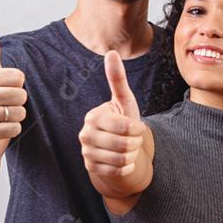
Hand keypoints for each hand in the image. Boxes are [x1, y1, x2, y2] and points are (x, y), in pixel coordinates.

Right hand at [0, 28, 26, 145]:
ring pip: (19, 113)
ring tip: (3, 115)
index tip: (5, 89)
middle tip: (6, 104)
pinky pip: (15, 128)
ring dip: (16, 116)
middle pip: (21, 96)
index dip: (17, 85)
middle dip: (19, 102)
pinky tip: (2, 127)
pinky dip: (13, 129)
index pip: (19, 78)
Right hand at [78, 50, 144, 176]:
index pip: (124, 127)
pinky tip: (124, 160)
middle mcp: (85, 134)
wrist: (116, 148)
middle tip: (132, 139)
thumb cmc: (122, 122)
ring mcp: (86, 152)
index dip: (137, 129)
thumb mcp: (123, 102)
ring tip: (128, 149)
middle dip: (135, 143)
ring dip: (132, 155)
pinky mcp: (90, 168)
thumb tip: (111, 52)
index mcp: (93, 116)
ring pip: (121, 159)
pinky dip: (127, 167)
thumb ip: (117, 79)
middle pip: (124, 144)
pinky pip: (118, 170)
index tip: (137, 128)